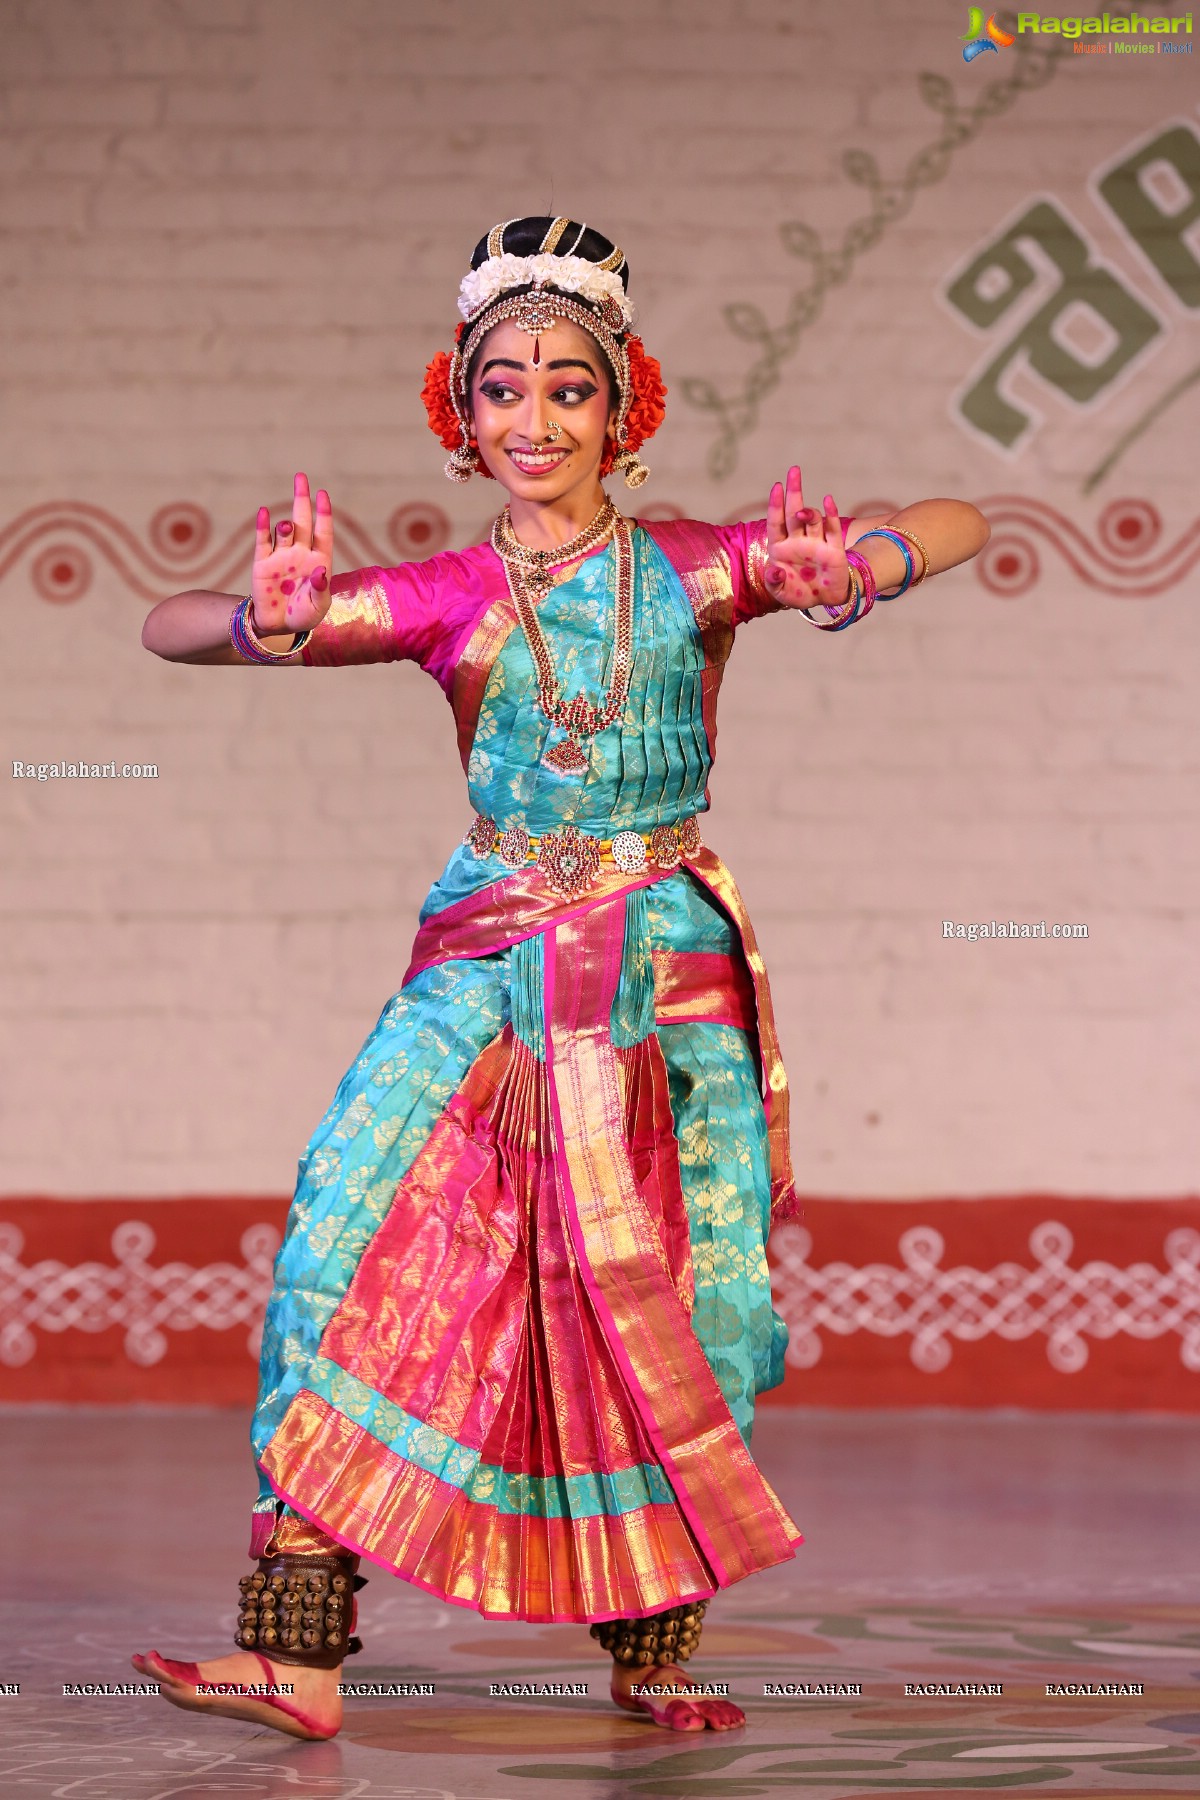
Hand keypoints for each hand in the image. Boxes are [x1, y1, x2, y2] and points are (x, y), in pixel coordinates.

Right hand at [250, 471, 333, 636]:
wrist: (278, 626)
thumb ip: (320, 590)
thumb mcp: (318, 607)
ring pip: (284, 532)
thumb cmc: (304, 615)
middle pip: (302, 522)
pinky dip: (263, 527)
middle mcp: (300, 554)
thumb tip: (321, 572)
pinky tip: (264, 513)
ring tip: (287, 526)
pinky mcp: (262, 563)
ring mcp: (280, 556)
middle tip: (301, 478)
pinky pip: (262, 541)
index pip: (322, 532)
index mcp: (319, 561)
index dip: (323, 513)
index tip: (322, 494)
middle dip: (302, 500)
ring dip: (286, 526)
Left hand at [763, 466, 848, 611]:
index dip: (776, 505)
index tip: (777, 487)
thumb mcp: (780, 592)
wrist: (823, 600)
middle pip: (793, 512)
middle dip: (794, 492)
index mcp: (780, 547)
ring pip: (812, 520)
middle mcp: (797, 541)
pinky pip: (832, 529)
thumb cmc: (797, 592)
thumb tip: (774, 571)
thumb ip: (774, 582)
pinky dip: (830, 514)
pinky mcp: (834, 549)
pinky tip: (827, 500)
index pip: (776, 522)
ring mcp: (816, 543)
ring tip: (803, 512)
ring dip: (808, 513)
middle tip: (794, 471)